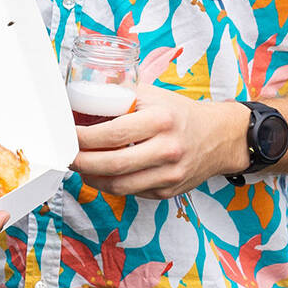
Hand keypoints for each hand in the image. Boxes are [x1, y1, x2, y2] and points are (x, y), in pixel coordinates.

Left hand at [71, 83, 249, 198]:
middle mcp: (167, 150)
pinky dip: (111, 185)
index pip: (112, 134)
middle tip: (67, 155)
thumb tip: (81, 99)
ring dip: (92, 178)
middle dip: (81, 162)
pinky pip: (132, 193)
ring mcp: (170, 175)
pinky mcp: (169, 192)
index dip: (83, 137)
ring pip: (119, 186)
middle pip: (112, 165)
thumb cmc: (179, 113)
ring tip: (80, 166)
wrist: (220, 136)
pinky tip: (102, 174)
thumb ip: (120, 95)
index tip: (67, 134)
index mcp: (161, 121)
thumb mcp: (152, 95)